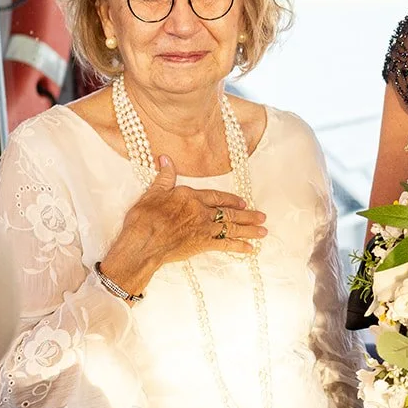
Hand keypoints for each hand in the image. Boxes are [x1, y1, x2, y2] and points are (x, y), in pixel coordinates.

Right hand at [100, 154, 266, 295]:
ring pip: (231, 227)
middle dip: (248, 215)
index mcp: (190, 197)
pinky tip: (250, 249)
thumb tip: (165, 159)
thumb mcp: (153, 192)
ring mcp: (204, 228)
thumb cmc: (144, 218)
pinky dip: (239, 246)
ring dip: (249, 230)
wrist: (143, 242)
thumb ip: (164, 177)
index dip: (231, 199)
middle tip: (262, 217)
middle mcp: (201, 211)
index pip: (216, 196)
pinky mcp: (202, 244)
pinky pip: (226, 245)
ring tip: (263, 232)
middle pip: (229, 212)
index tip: (243, 202)